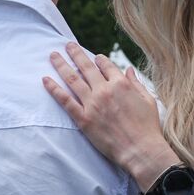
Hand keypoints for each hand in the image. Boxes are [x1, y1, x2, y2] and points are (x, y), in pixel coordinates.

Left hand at [43, 43, 178, 186]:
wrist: (140, 149)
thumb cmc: (148, 127)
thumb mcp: (148, 100)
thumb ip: (136, 83)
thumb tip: (128, 69)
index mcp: (121, 84)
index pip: (106, 65)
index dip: (98, 59)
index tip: (93, 57)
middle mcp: (104, 90)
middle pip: (86, 67)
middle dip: (75, 53)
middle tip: (67, 45)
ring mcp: (92, 104)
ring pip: (72, 79)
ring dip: (61, 65)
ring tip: (53, 55)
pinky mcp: (83, 118)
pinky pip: (65, 100)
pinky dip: (54, 89)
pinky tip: (45, 79)